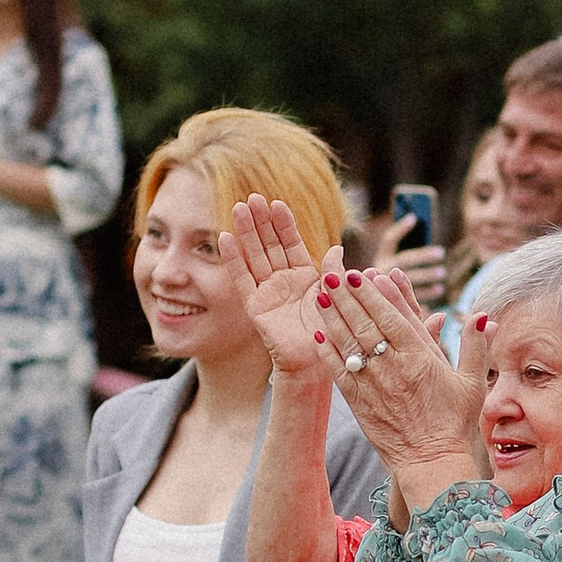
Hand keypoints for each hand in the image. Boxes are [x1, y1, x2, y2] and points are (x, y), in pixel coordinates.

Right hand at [223, 193, 338, 381]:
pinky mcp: (255, 307)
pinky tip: (225, 237)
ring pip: (255, 256)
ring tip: (238, 208)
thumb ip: (333, 272)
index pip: (291, 243)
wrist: (316, 363)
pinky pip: (243, 279)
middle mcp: (284, 281)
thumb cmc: (330, 333)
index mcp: (305, 276)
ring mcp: (268, 292)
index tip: (277, 203)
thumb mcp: (336, 296)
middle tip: (252, 198)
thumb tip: (336, 247)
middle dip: (261, 221)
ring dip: (246, 232)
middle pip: (269, 245)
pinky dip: (234, 259)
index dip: (284, 224)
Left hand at [313, 260, 481, 486]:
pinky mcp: (359, 402)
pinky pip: (339, 371)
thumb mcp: (472, 382)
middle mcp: (394, 367)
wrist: (431, 463)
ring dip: (333, 316)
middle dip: (348, 296)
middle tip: (334, 274)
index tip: (364, 274)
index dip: (376, 294)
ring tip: (321, 293)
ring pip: (349, 342)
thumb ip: (476, 346)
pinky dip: (327, 351)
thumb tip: (482, 315)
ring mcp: (374, 384)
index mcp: (421, 358)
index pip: (393, 317)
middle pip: (366, 323)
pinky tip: (318, 334)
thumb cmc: (454, 423)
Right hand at [370, 223, 448, 305]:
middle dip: (423, 256)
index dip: (401, 229)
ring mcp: (386, 289)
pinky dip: (427, 292)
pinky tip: (439, 289)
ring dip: (427, 275)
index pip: (389, 240)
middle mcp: (380, 272)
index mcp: (380, 259)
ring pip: (409, 280)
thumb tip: (419, 224)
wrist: (374, 309)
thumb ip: (405, 252)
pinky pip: (413, 298)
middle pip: (404, 261)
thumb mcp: (393, 264)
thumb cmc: (390, 281)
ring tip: (442, 272)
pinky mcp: (394, 304)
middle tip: (441, 252)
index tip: (415, 217)